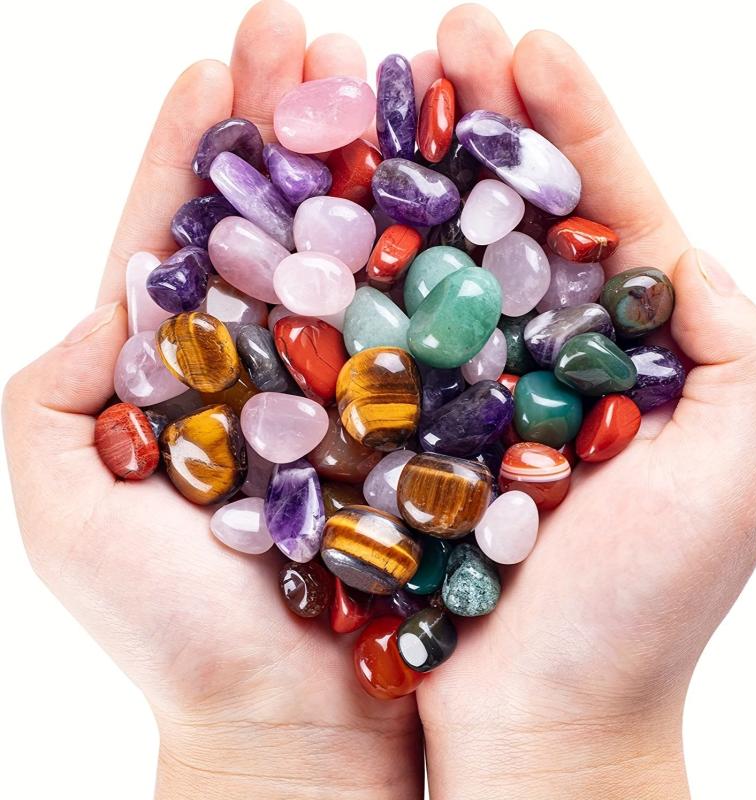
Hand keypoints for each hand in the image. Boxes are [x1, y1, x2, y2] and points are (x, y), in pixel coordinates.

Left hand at [2, 3, 422, 797]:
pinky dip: (430, 260)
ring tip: (387, 73)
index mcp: (182, 373)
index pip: (182, 236)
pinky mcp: (418, 427)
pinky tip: (449, 189)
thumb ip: (57, 398)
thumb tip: (107, 303)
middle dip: (288, 127)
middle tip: (310, 32)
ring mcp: (350, 392)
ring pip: (355, 262)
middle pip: (275, 226)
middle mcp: (271, 368)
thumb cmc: (175, 631)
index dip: (195, 148)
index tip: (215, 65)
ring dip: (367, 170)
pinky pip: (421, 330)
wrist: (297, 724)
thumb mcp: (66, 503)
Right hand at [417, 6, 755, 798]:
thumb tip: (669, 245)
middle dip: (483, 120)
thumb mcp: (729, 473)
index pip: (604, 211)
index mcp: (628, 352)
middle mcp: (541, 358)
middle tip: (442, 33)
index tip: (527, 43)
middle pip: (512, 217)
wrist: (537, 718)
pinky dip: (357, 272)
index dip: (572, 122)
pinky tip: (328, 207)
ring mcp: (465, 389)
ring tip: (370, 88)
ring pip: (436, 264)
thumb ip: (732, 349)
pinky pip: (378, 336)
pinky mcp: (402, 432)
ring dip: (411, 176)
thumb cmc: (637, 616)